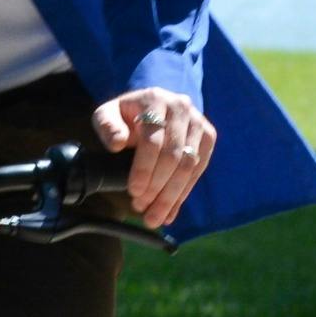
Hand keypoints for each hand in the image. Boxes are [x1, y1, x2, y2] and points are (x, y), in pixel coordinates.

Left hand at [90, 89, 213, 228]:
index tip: (134, 192)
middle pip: (174, 156)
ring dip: (172, 195)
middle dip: (158, 188)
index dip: (144, 169)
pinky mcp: (208, 136)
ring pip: (189, 165)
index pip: (153, 140)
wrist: (152, 106)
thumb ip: (107, 126)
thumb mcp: (107, 114)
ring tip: (156, 216)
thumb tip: (117, 143)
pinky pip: (200, 168)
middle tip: (143, 210)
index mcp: (155, 100)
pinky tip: (171, 209)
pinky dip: (185, 192)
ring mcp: (198, 122)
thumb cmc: (126, 115)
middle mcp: (182, 108)